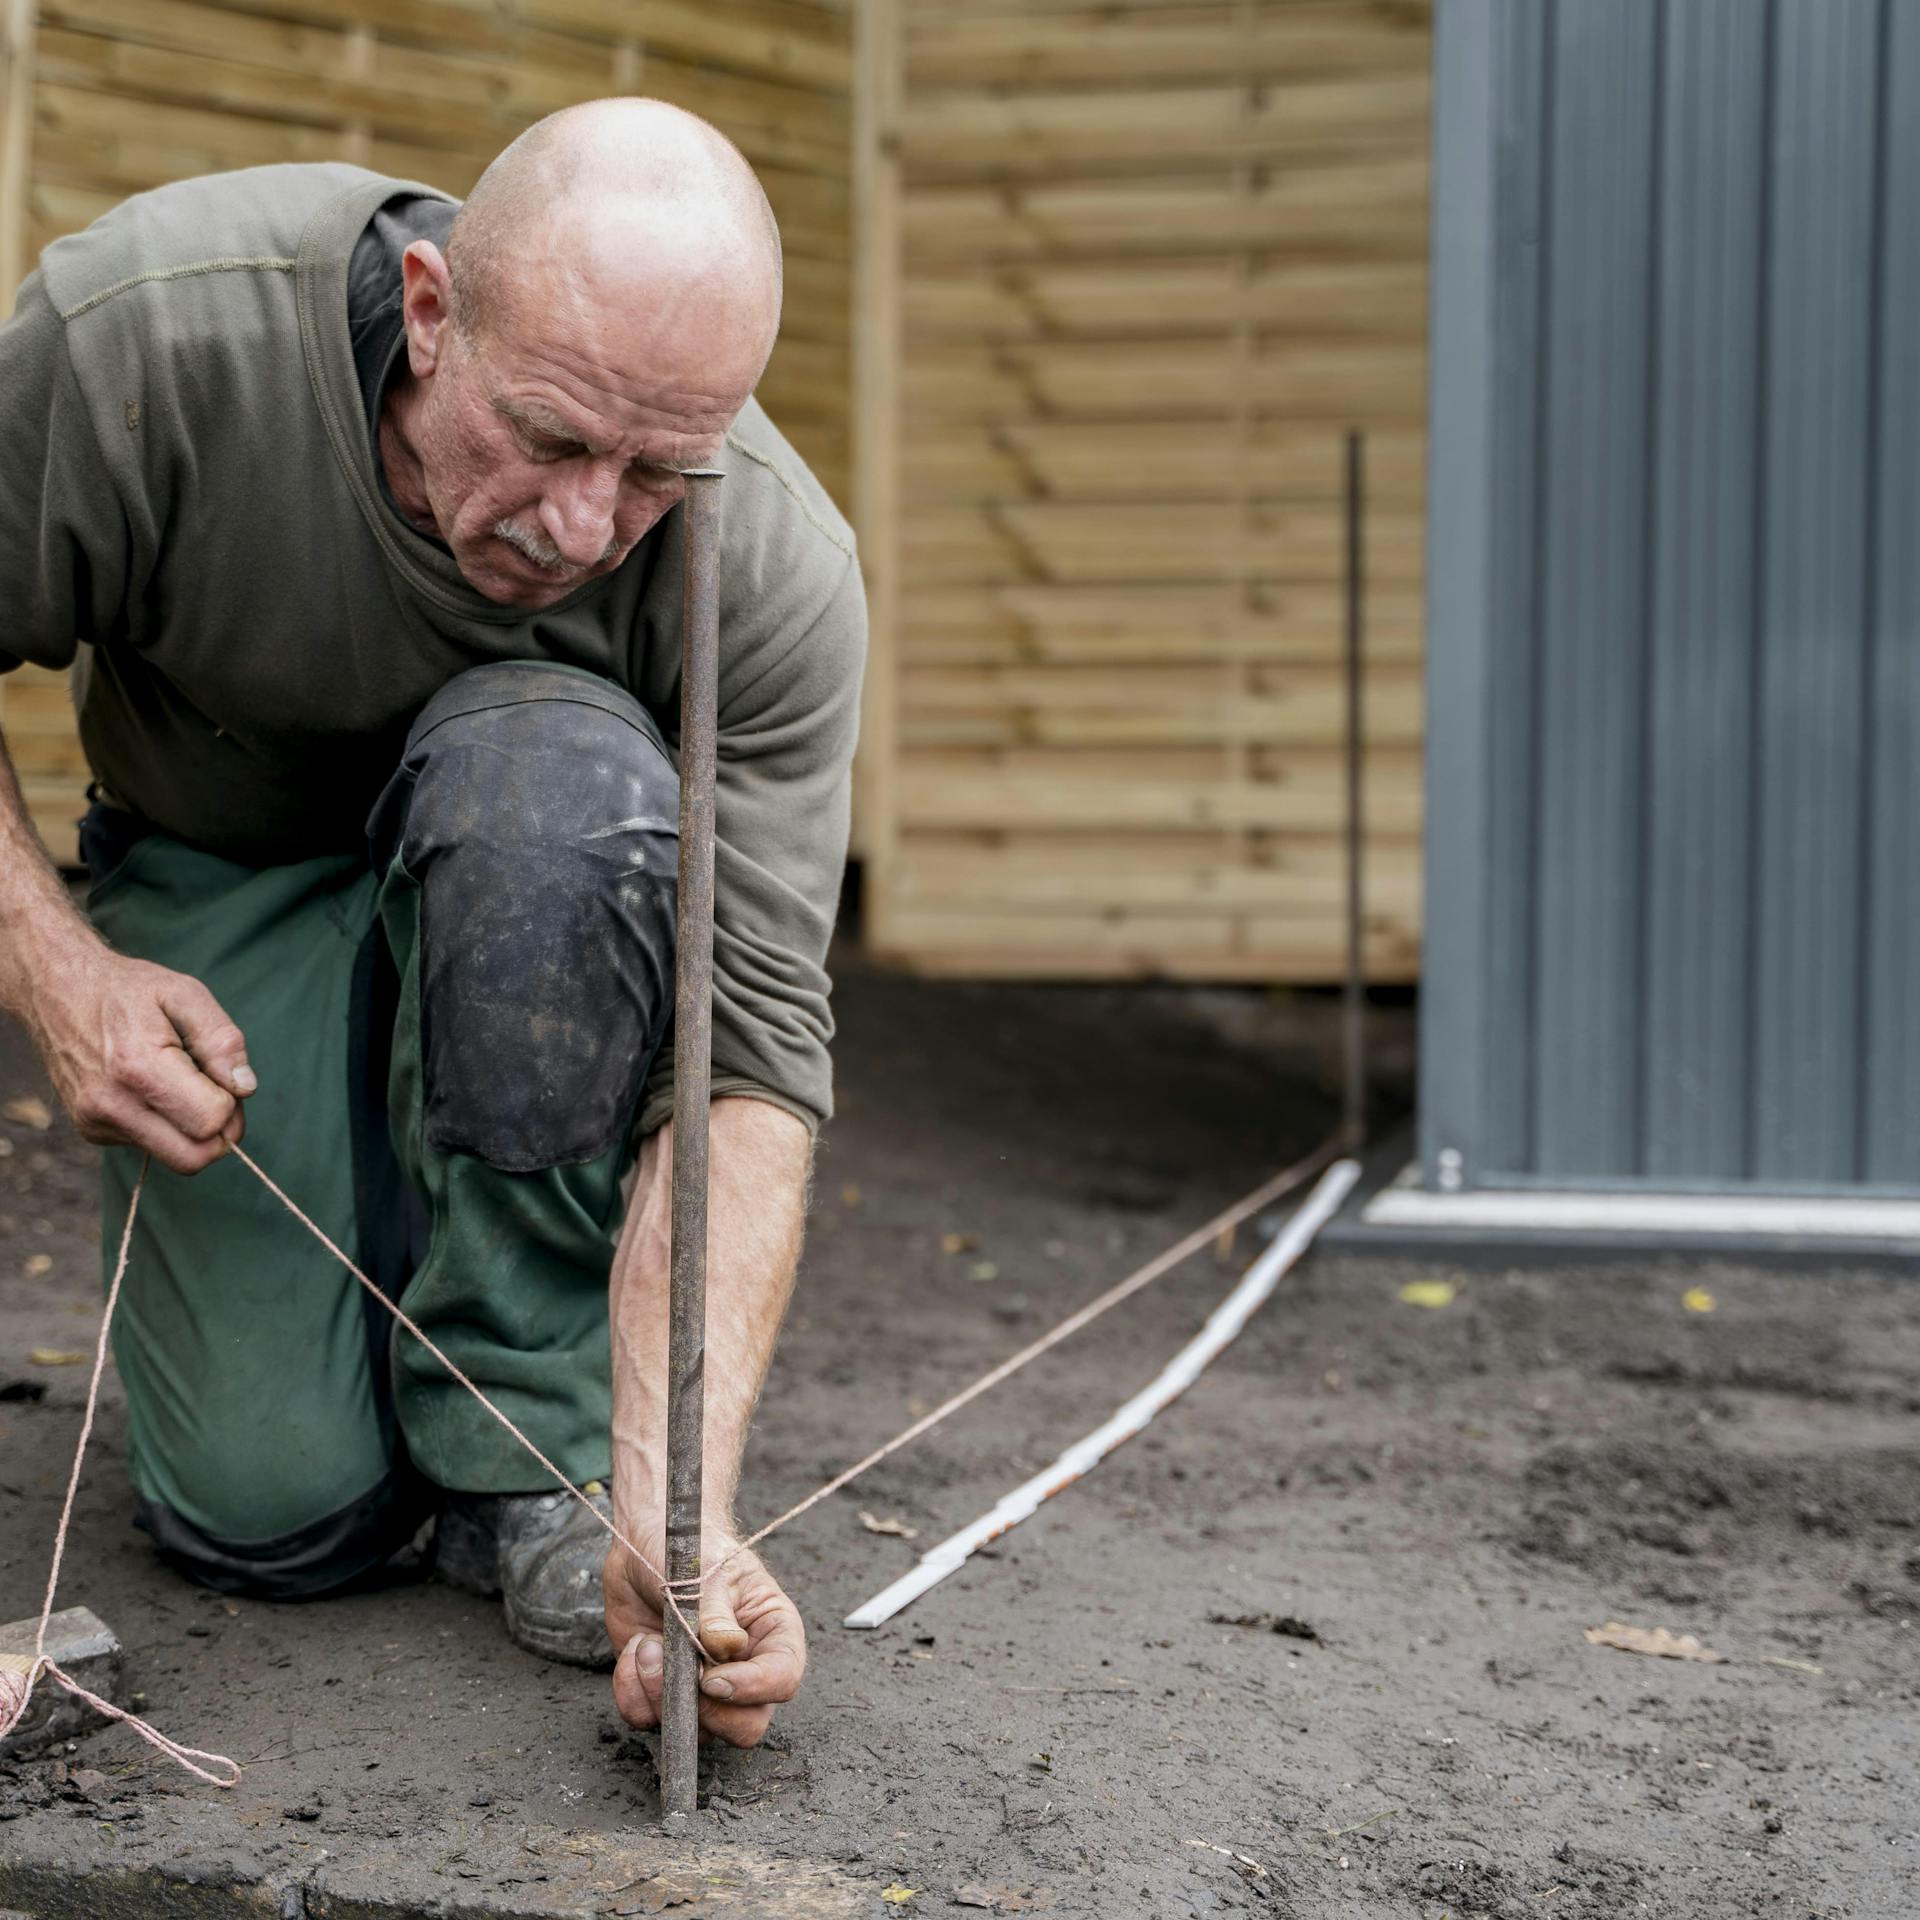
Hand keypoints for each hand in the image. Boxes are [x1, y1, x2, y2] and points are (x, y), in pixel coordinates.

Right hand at [25, 939, 254, 1174]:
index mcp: (139, 1068)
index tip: (221, 1075)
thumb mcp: (184, 994)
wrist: (55, 990)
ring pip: (174, 1156)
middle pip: (193, 1158)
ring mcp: (97, 1123)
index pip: (210, 1123)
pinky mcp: (91, 1131)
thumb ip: (221, 1041)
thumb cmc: (127, 989)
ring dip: (192, 1128)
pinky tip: (152, 1086)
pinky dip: (166, 1124)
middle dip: (219, 1132)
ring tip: (179, 1079)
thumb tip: (245, 1088)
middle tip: (214, 1089)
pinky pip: (149, 1145)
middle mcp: (111, 1105)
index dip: (231, 1104)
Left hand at [605, 1525, 806, 1748]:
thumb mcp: (706, 1571)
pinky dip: (633, 1692)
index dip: (753, 1689)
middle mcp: (745, 1669)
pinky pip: (649, 1720)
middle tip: (679, 1674)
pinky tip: (636, 1649)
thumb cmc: (692, 1551)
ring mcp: (704, 1687)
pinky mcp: (664, 1693)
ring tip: (647, 1644)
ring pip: (696, 1731)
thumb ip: (715, 1612)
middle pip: (746, 1725)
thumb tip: (727, 1649)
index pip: (783, 1678)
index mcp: (772, 1633)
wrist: (646, 1546)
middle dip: (707, 1711)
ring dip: (661, 1694)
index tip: (712, 1679)